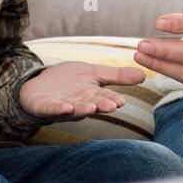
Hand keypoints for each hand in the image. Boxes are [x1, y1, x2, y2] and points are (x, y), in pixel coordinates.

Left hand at [17, 60, 145, 118]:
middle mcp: (79, 104)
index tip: (121, 101)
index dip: (112, 100)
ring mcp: (62, 107)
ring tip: (90, 107)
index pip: (104, 98)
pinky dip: (58, 109)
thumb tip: (144, 74)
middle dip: (101, 106)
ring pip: (74, 110)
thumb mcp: (93, 72)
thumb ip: (116, 76)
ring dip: (82, 109)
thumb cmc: (68, 80)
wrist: (39, 83)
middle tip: (111, 106)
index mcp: (91, 96)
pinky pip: (52, 110)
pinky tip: (66, 108)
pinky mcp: (44, 107)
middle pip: (92, 105)